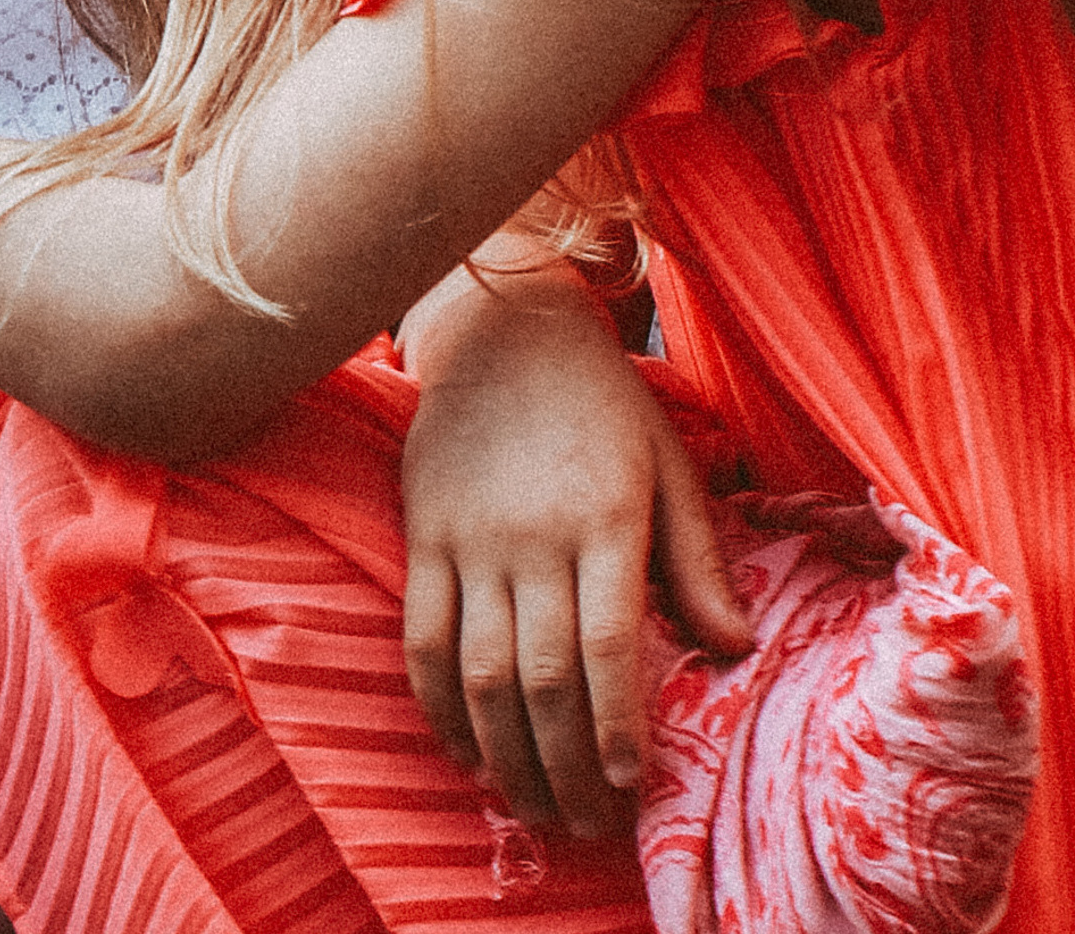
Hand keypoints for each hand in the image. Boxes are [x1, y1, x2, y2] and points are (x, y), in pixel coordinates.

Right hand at [397, 260, 751, 837]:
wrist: (505, 330)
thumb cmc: (603, 402)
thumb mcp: (669, 465)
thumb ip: (696, 560)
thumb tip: (735, 652)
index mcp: (604, 521)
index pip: (609, 650)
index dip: (616, 731)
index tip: (629, 788)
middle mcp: (533, 538)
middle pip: (544, 678)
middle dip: (565, 767)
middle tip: (586, 826)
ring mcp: (470, 538)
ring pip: (480, 670)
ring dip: (505, 753)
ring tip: (532, 806)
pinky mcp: (424, 533)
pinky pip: (422, 634)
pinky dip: (439, 702)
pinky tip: (466, 748)